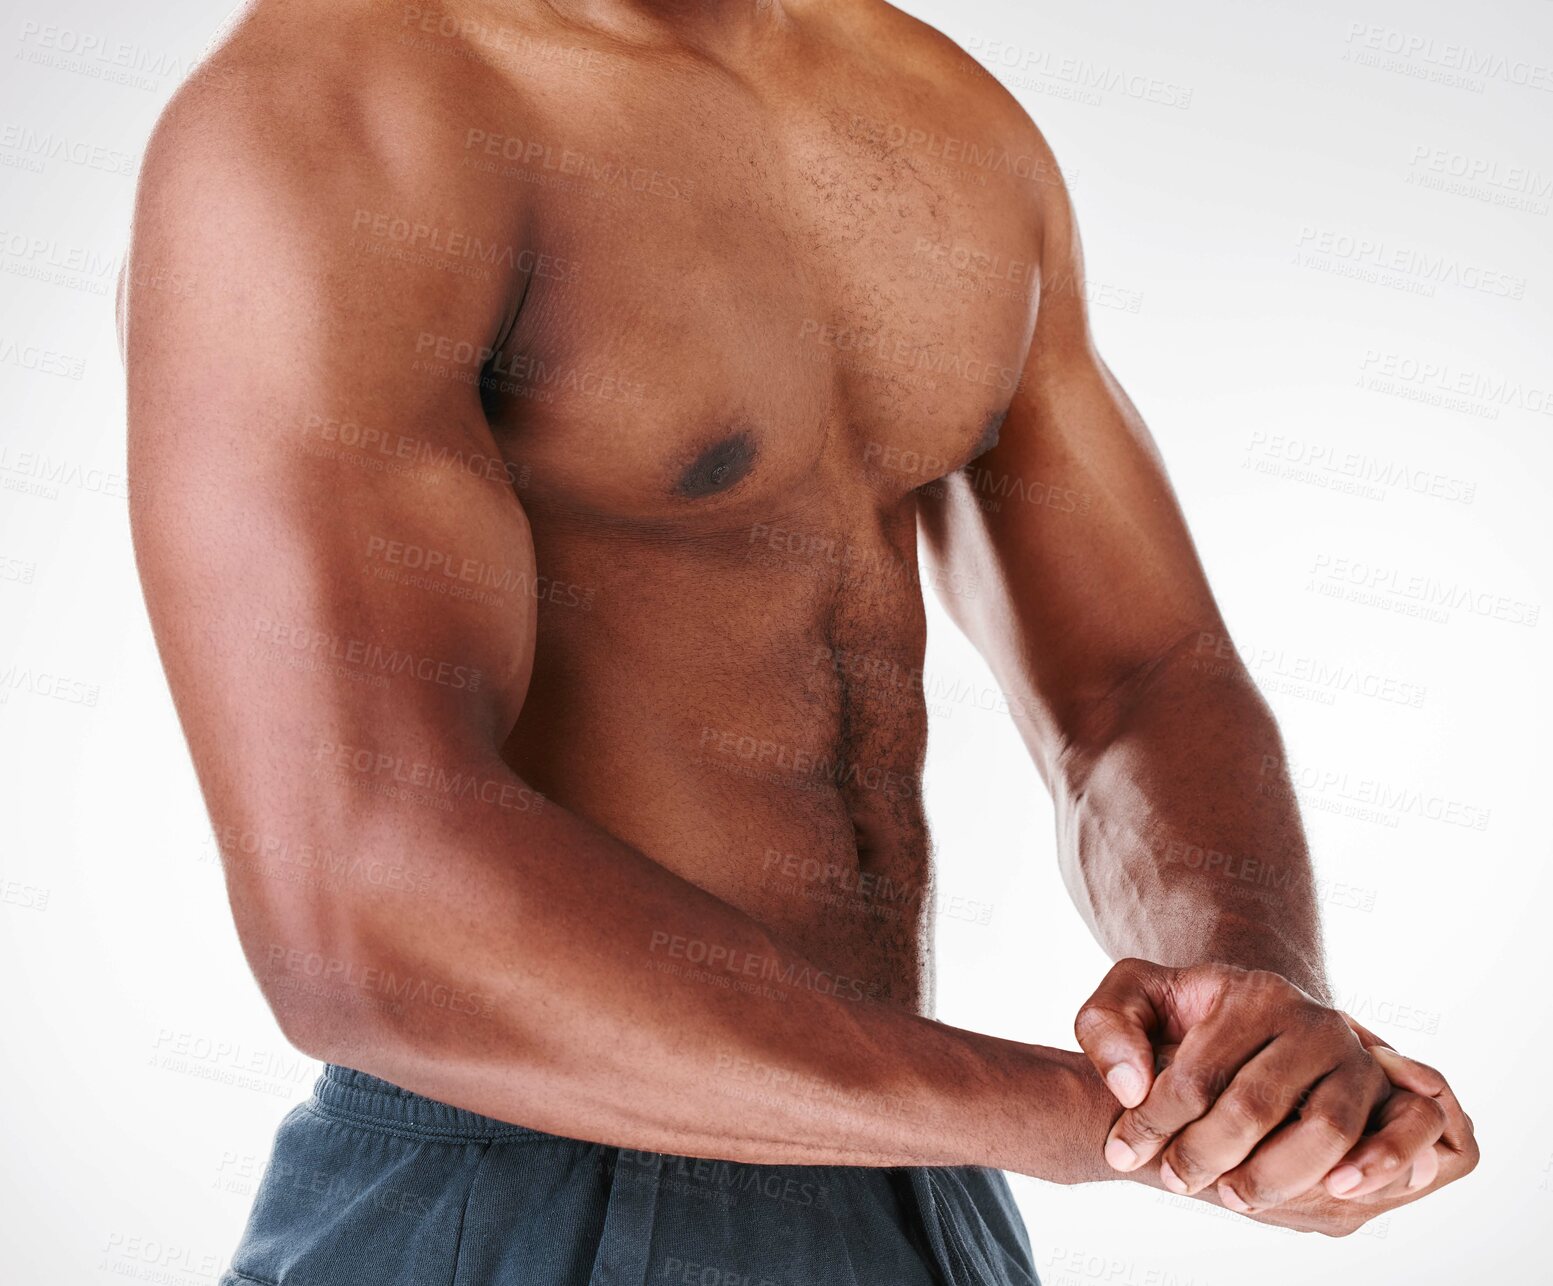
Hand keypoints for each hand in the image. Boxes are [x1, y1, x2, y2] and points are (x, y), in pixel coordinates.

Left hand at [1074, 959, 1473, 1216]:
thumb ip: (1108, 1026)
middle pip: (1255, 1106)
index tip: (1121, 1150)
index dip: (1154, 1123)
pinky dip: (1377, 1166)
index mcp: (1251, 992)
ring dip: (1275, 1177)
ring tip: (1231, 1197)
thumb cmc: (1184, 1012)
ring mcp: (1353, 1057)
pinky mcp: (1382, 1093)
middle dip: (1204, 1154)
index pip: (1198, 1075)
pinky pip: (1397, 1135)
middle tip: (1172, 1180)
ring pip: (1325, 1129)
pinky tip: (1334, 1192)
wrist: (1251, 1013)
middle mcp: (1311, 1020)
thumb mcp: (1132, 996)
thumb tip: (1132, 1089)